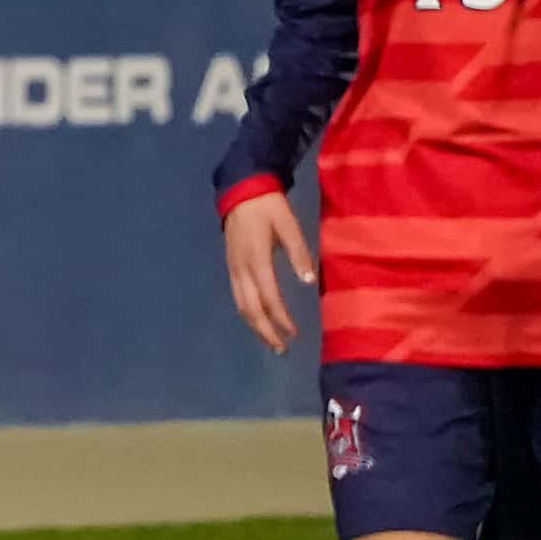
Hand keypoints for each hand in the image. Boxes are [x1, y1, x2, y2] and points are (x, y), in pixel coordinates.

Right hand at [222, 189, 315, 354]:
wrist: (241, 191)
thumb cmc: (269, 208)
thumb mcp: (288, 225)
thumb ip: (299, 253)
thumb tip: (309, 282)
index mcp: (257, 259)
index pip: (269, 297)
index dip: (281, 318)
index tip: (294, 333)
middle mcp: (241, 269)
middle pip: (250, 308)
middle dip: (265, 330)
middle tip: (281, 348)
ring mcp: (233, 268)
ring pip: (241, 305)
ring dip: (255, 325)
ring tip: (270, 340)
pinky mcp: (231, 266)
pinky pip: (238, 296)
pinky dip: (248, 313)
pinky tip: (259, 319)